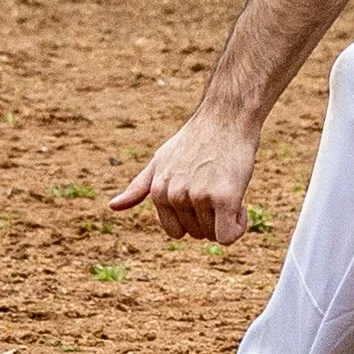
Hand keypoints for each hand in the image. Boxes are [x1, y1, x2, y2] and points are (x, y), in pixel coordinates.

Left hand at [111, 109, 258, 243]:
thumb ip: (139, 187)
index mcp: (158, 191)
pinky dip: (237, 228)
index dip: (193, 220)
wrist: (226, 117)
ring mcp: (198, 196)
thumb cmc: (195, 140)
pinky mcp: (224, 197)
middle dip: (211, 218)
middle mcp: (175, 195)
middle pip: (196, 234)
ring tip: (229, 189)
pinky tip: (241, 206)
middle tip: (219, 188)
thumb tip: (112, 207)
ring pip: (213, 235)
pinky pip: (228, 236)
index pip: (175, 232)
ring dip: (228, 220)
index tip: (202, 198)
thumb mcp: (161, 160)